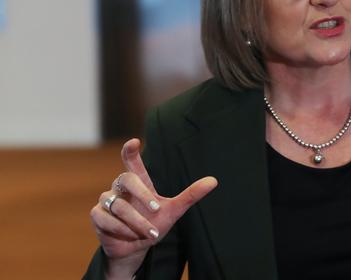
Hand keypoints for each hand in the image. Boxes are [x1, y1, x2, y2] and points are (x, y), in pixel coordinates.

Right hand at [89, 138, 217, 278]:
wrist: (137, 247)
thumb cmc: (154, 223)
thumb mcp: (174, 210)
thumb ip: (191, 195)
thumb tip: (214, 181)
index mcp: (139, 182)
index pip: (131, 162)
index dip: (130, 152)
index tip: (134, 142)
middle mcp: (121, 187)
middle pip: (126, 178)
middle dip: (142, 194)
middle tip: (157, 209)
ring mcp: (107, 200)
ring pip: (118, 205)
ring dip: (136, 222)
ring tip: (150, 233)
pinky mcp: (97, 215)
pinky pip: (105, 218)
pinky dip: (121, 229)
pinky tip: (131, 236)